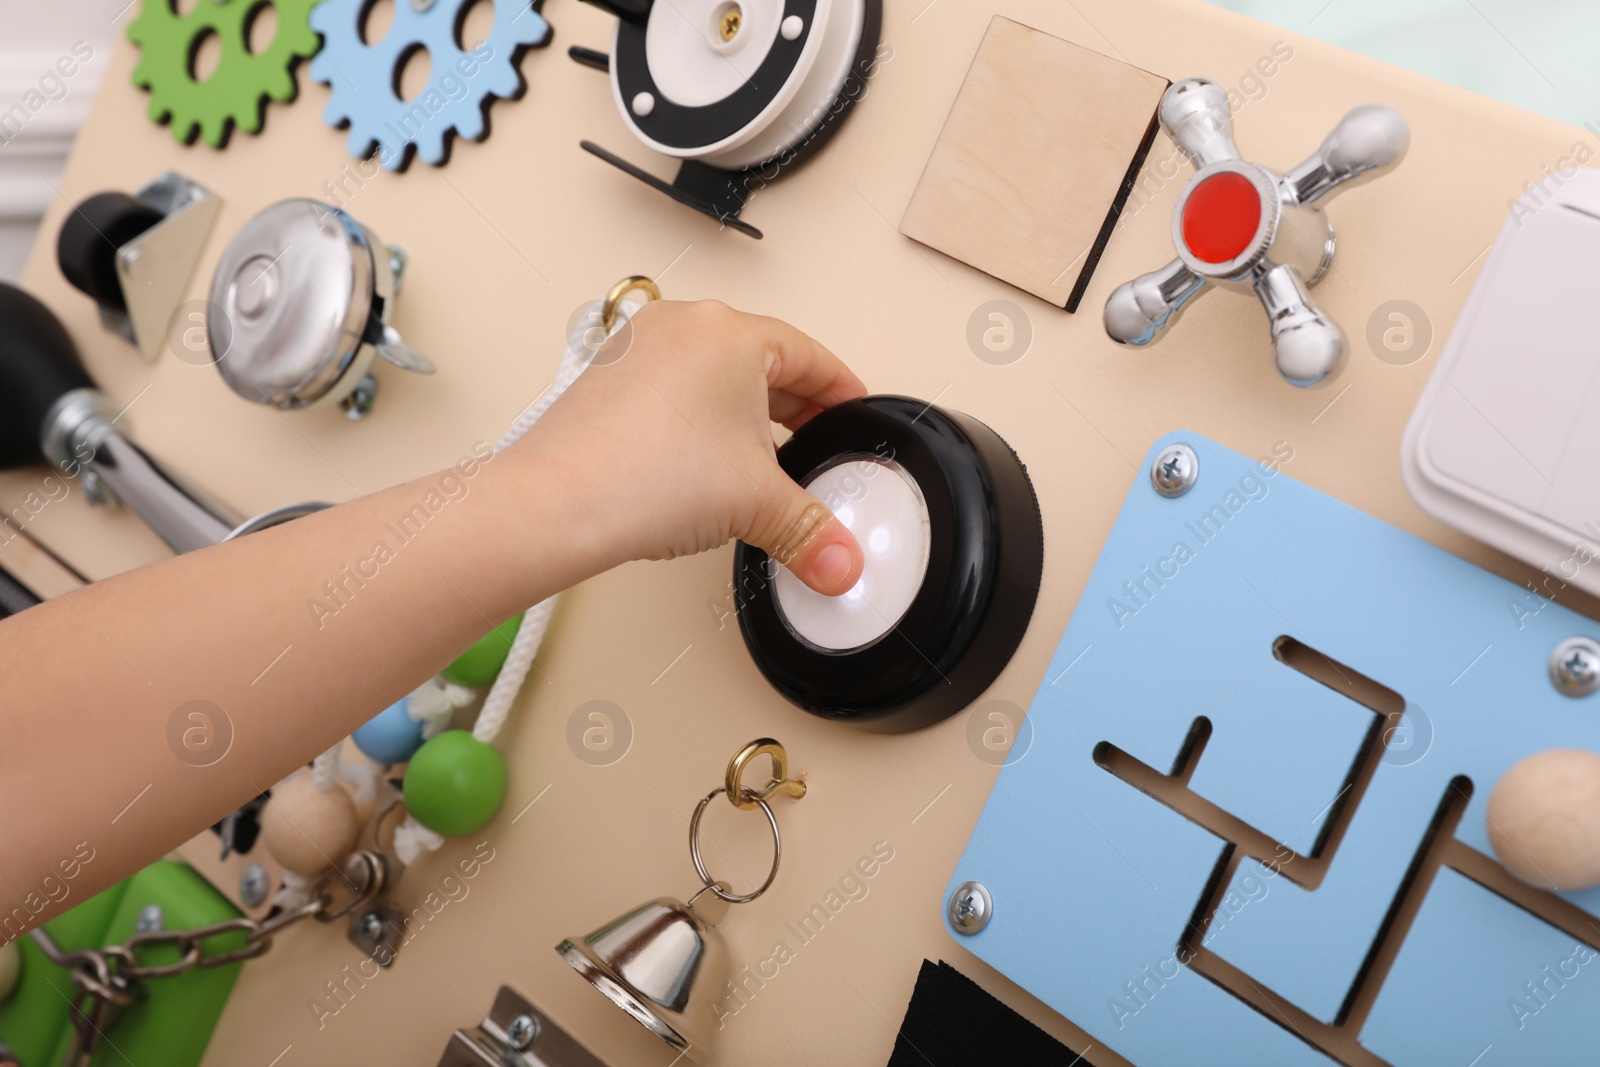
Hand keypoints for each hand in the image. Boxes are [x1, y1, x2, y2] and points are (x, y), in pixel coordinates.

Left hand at [517, 300, 867, 593]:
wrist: (556, 503)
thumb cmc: (640, 474)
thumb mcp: (757, 503)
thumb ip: (812, 532)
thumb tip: (840, 560)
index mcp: (729, 332)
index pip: (809, 354)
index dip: (841, 388)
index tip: (852, 409)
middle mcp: (681, 327)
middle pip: (761, 360)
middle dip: (795, 406)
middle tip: (816, 439)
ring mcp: (637, 350)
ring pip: (713, 374)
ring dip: (744, 413)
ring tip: (762, 457)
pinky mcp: (607, 380)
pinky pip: (672, 389)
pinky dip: (699, 419)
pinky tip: (704, 462)